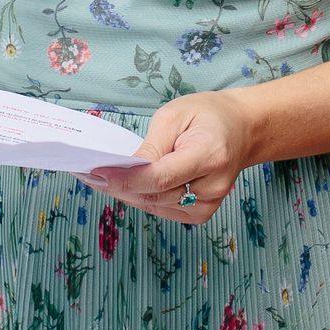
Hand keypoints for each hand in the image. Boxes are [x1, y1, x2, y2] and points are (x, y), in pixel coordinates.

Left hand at [80, 91, 259, 223]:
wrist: (243, 129)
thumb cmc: (209, 115)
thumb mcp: (176, 115)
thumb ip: (152, 145)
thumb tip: (125, 168)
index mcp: (209, 155)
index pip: (160, 178)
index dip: (125, 179)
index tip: (95, 173)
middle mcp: (212, 187)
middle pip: (155, 196)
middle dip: (118, 186)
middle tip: (86, 175)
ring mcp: (209, 205)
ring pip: (155, 207)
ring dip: (127, 194)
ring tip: (100, 178)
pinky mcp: (202, 214)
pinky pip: (163, 211)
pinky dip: (143, 199)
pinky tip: (127, 185)